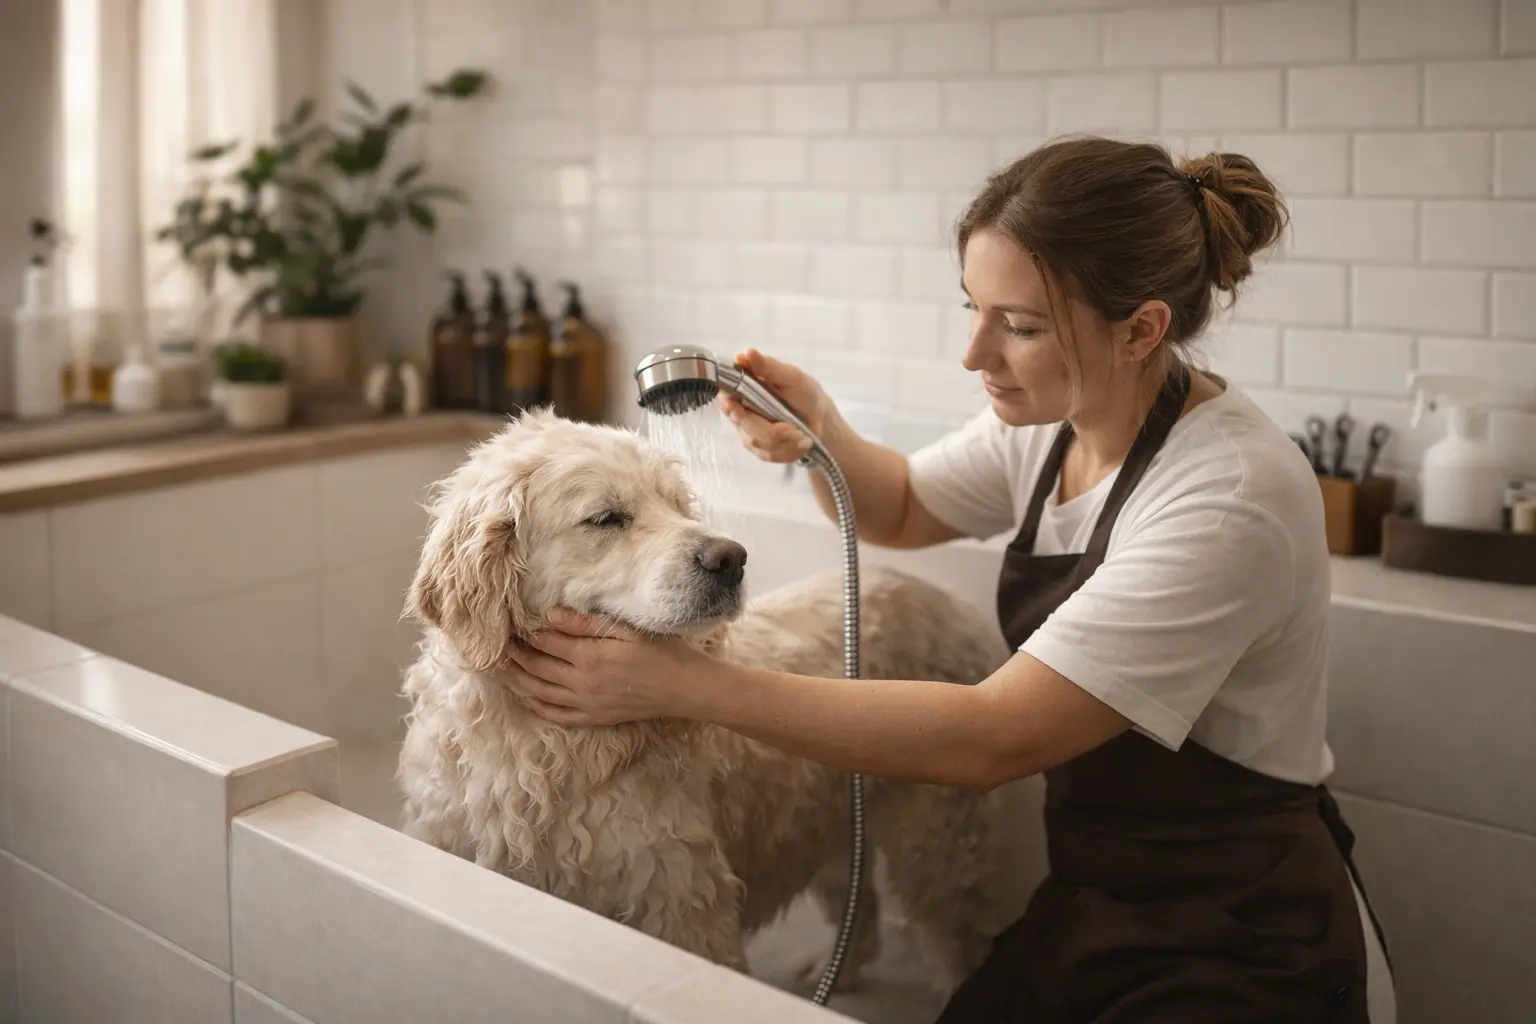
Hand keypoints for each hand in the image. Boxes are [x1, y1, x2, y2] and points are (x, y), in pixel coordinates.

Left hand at [500, 609, 708, 726]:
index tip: (510, 623)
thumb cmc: (661, 652)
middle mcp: (582, 683)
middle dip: (514, 655)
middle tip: (495, 645)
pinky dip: (538, 707)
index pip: (546, 642)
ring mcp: (587, 704)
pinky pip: (557, 715)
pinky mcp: (595, 718)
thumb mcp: (627, 629)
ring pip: (540, 693)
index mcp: (589, 657)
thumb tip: (551, 615)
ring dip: (518, 680)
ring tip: (501, 669)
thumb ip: (587, 623)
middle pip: (536, 667)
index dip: (526, 632)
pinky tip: (528, 698)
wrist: (684, 689)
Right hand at [717, 348, 834, 463]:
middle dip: (773, 431)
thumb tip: (746, 354)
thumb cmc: (804, 391)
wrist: (819, 416)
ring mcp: (748, 432)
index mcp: (743, 389)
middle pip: (746, 427)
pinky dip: (789, 451)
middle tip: (795, 429)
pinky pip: (769, 456)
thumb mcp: (791, 376)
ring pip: (759, 444)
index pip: (726, 399)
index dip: (730, 408)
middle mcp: (740, 411)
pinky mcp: (759, 449)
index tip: (740, 413)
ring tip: (803, 436)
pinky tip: (800, 443)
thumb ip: (769, 367)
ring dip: (785, 442)